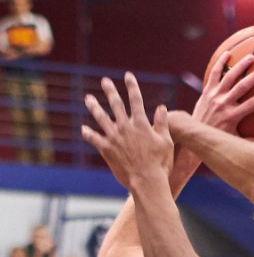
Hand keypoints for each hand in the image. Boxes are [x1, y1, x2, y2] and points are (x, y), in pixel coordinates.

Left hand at [82, 73, 173, 189]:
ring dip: (94, 107)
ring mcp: (114, 137)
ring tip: (88, 98)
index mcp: (141, 123)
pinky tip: (83, 129)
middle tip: (104, 81)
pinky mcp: (106, 150)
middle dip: (110, 91)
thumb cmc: (159, 163)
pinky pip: (94, 139)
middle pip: (116, 104)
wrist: (146, 181)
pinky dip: (88, 134)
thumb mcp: (166, 142)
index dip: (132, 86)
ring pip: (101, 118)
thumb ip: (162, 123)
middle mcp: (125, 127)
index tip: (128, 76)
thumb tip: (161, 108)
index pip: (136, 100)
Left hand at [193, 50, 253, 134]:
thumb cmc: (218, 137)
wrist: (195, 133)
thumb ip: (250, 141)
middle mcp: (224, 104)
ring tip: (251, 57)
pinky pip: (214, 74)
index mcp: (232, 116)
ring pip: (229, 77)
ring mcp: (214, 96)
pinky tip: (227, 53)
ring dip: (240, 66)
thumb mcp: (234, 141)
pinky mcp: (207, 91)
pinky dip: (220, 63)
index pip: (252, 104)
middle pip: (242, 86)